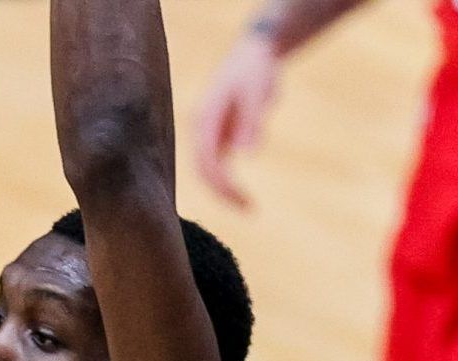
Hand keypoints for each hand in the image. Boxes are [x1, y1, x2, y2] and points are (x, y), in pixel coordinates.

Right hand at [194, 31, 281, 209]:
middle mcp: (199, 130)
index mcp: (204, 120)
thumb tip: (246, 154)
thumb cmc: (255, 71)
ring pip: (208, 170)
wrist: (252, 54)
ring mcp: (205, 134)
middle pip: (203, 171)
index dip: (223, 184)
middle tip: (249, 209)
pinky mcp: (215, 137)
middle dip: (223, 192)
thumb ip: (251, 121)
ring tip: (247, 205)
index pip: (207, 161)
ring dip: (224, 190)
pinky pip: (216, 165)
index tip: (245, 200)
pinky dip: (226, 181)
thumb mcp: (258, 92)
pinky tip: (242, 193)